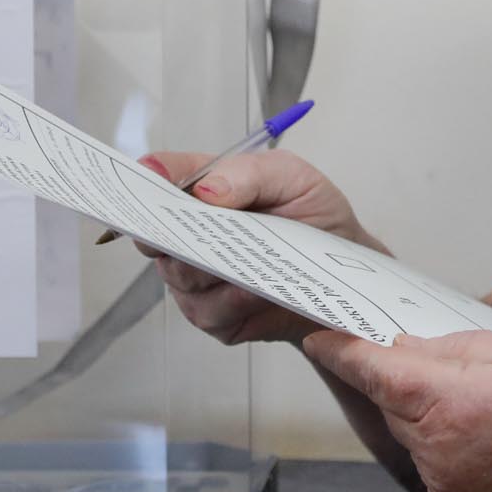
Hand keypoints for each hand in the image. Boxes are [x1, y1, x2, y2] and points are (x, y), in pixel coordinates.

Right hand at [134, 150, 386, 347]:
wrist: (346, 272)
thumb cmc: (316, 216)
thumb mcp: (293, 178)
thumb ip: (249, 174)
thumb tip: (206, 190)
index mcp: (204, 190)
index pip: (159, 180)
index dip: (145, 180)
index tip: (146, 181)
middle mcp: (192, 234)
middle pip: (157, 235)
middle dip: (179, 234)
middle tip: (204, 230)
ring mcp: (198, 278)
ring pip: (180, 276)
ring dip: (213, 270)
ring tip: (252, 263)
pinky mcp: (215, 317)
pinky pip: (208, 311)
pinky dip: (233, 302)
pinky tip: (258, 292)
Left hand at [303, 328, 491, 491]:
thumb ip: (455, 348)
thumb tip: (405, 351)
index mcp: (447, 402)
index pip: (373, 372)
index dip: (341, 352)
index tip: (316, 337)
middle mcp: (435, 451)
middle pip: (395, 405)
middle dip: (407, 383)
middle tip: (453, 368)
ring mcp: (445, 488)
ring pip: (417, 439)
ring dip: (434, 419)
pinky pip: (438, 469)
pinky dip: (452, 451)